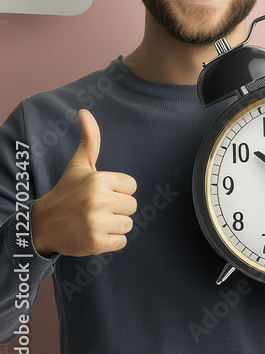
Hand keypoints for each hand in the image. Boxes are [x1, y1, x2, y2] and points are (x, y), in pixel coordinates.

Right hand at [31, 109, 137, 257]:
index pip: (131, 186)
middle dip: (117, 209)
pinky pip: (121, 241)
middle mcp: (98, 199)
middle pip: (132, 206)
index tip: (100, 193)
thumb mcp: (79, 165)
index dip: (118, 191)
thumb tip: (85, 111)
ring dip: (114, 226)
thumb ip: (90, 140)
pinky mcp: (96, 241)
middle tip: (95, 209)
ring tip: (94, 221)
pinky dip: (111, 241)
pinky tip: (94, 234)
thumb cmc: (67, 192)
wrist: (43, 224)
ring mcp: (96, 221)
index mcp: (99, 179)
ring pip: (128, 224)